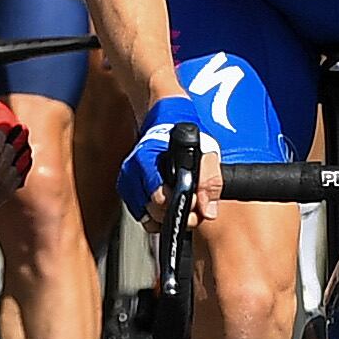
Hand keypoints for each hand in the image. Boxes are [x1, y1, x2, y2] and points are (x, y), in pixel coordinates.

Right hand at [116, 97, 220, 224]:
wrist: (168, 122)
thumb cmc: (185, 137)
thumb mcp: (205, 152)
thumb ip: (209, 181)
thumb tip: (207, 211)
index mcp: (146, 160)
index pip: (159, 198)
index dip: (180, 205)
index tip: (195, 202)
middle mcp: (132, 172)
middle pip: (153, 210)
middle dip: (176, 213)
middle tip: (192, 205)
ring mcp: (128, 182)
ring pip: (147, 216)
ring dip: (167, 216)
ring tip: (182, 204)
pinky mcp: (128, 191)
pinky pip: (142, 215)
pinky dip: (157, 215)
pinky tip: (169, 205)